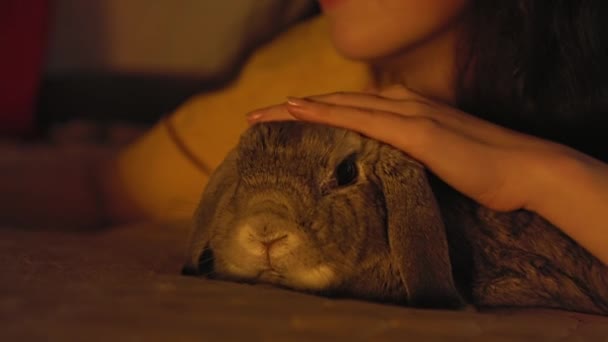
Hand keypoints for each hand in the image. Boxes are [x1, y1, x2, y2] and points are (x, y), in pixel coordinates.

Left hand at [246, 85, 582, 212]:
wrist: (525, 170)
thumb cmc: (482, 170)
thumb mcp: (434, 162)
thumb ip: (405, 158)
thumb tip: (378, 170)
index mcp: (404, 112)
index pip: (346, 111)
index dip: (310, 115)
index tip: (278, 124)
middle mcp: (401, 105)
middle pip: (334, 104)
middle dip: (289, 111)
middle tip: (253, 118)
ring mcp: (408, 115)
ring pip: (340, 107)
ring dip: (297, 110)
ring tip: (260, 116)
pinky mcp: (417, 132)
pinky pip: (362, 120)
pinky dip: (327, 114)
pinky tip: (299, 111)